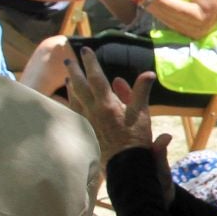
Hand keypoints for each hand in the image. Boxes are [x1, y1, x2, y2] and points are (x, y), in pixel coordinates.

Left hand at [65, 46, 165, 171]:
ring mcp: (86, 122)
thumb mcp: (143, 114)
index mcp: (107, 104)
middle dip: (74, 71)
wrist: (125, 165)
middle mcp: (93, 111)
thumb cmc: (135, 139)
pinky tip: (70, 101)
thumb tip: (148, 73)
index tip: (85, 50)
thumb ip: (141, 91)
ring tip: (69, 77)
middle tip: (68, 59)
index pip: (96, 78)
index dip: (90, 62)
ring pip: (74, 99)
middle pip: (79, 86)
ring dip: (71, 86)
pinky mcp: (84, 131)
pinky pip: (74, 113)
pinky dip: (71, 103)